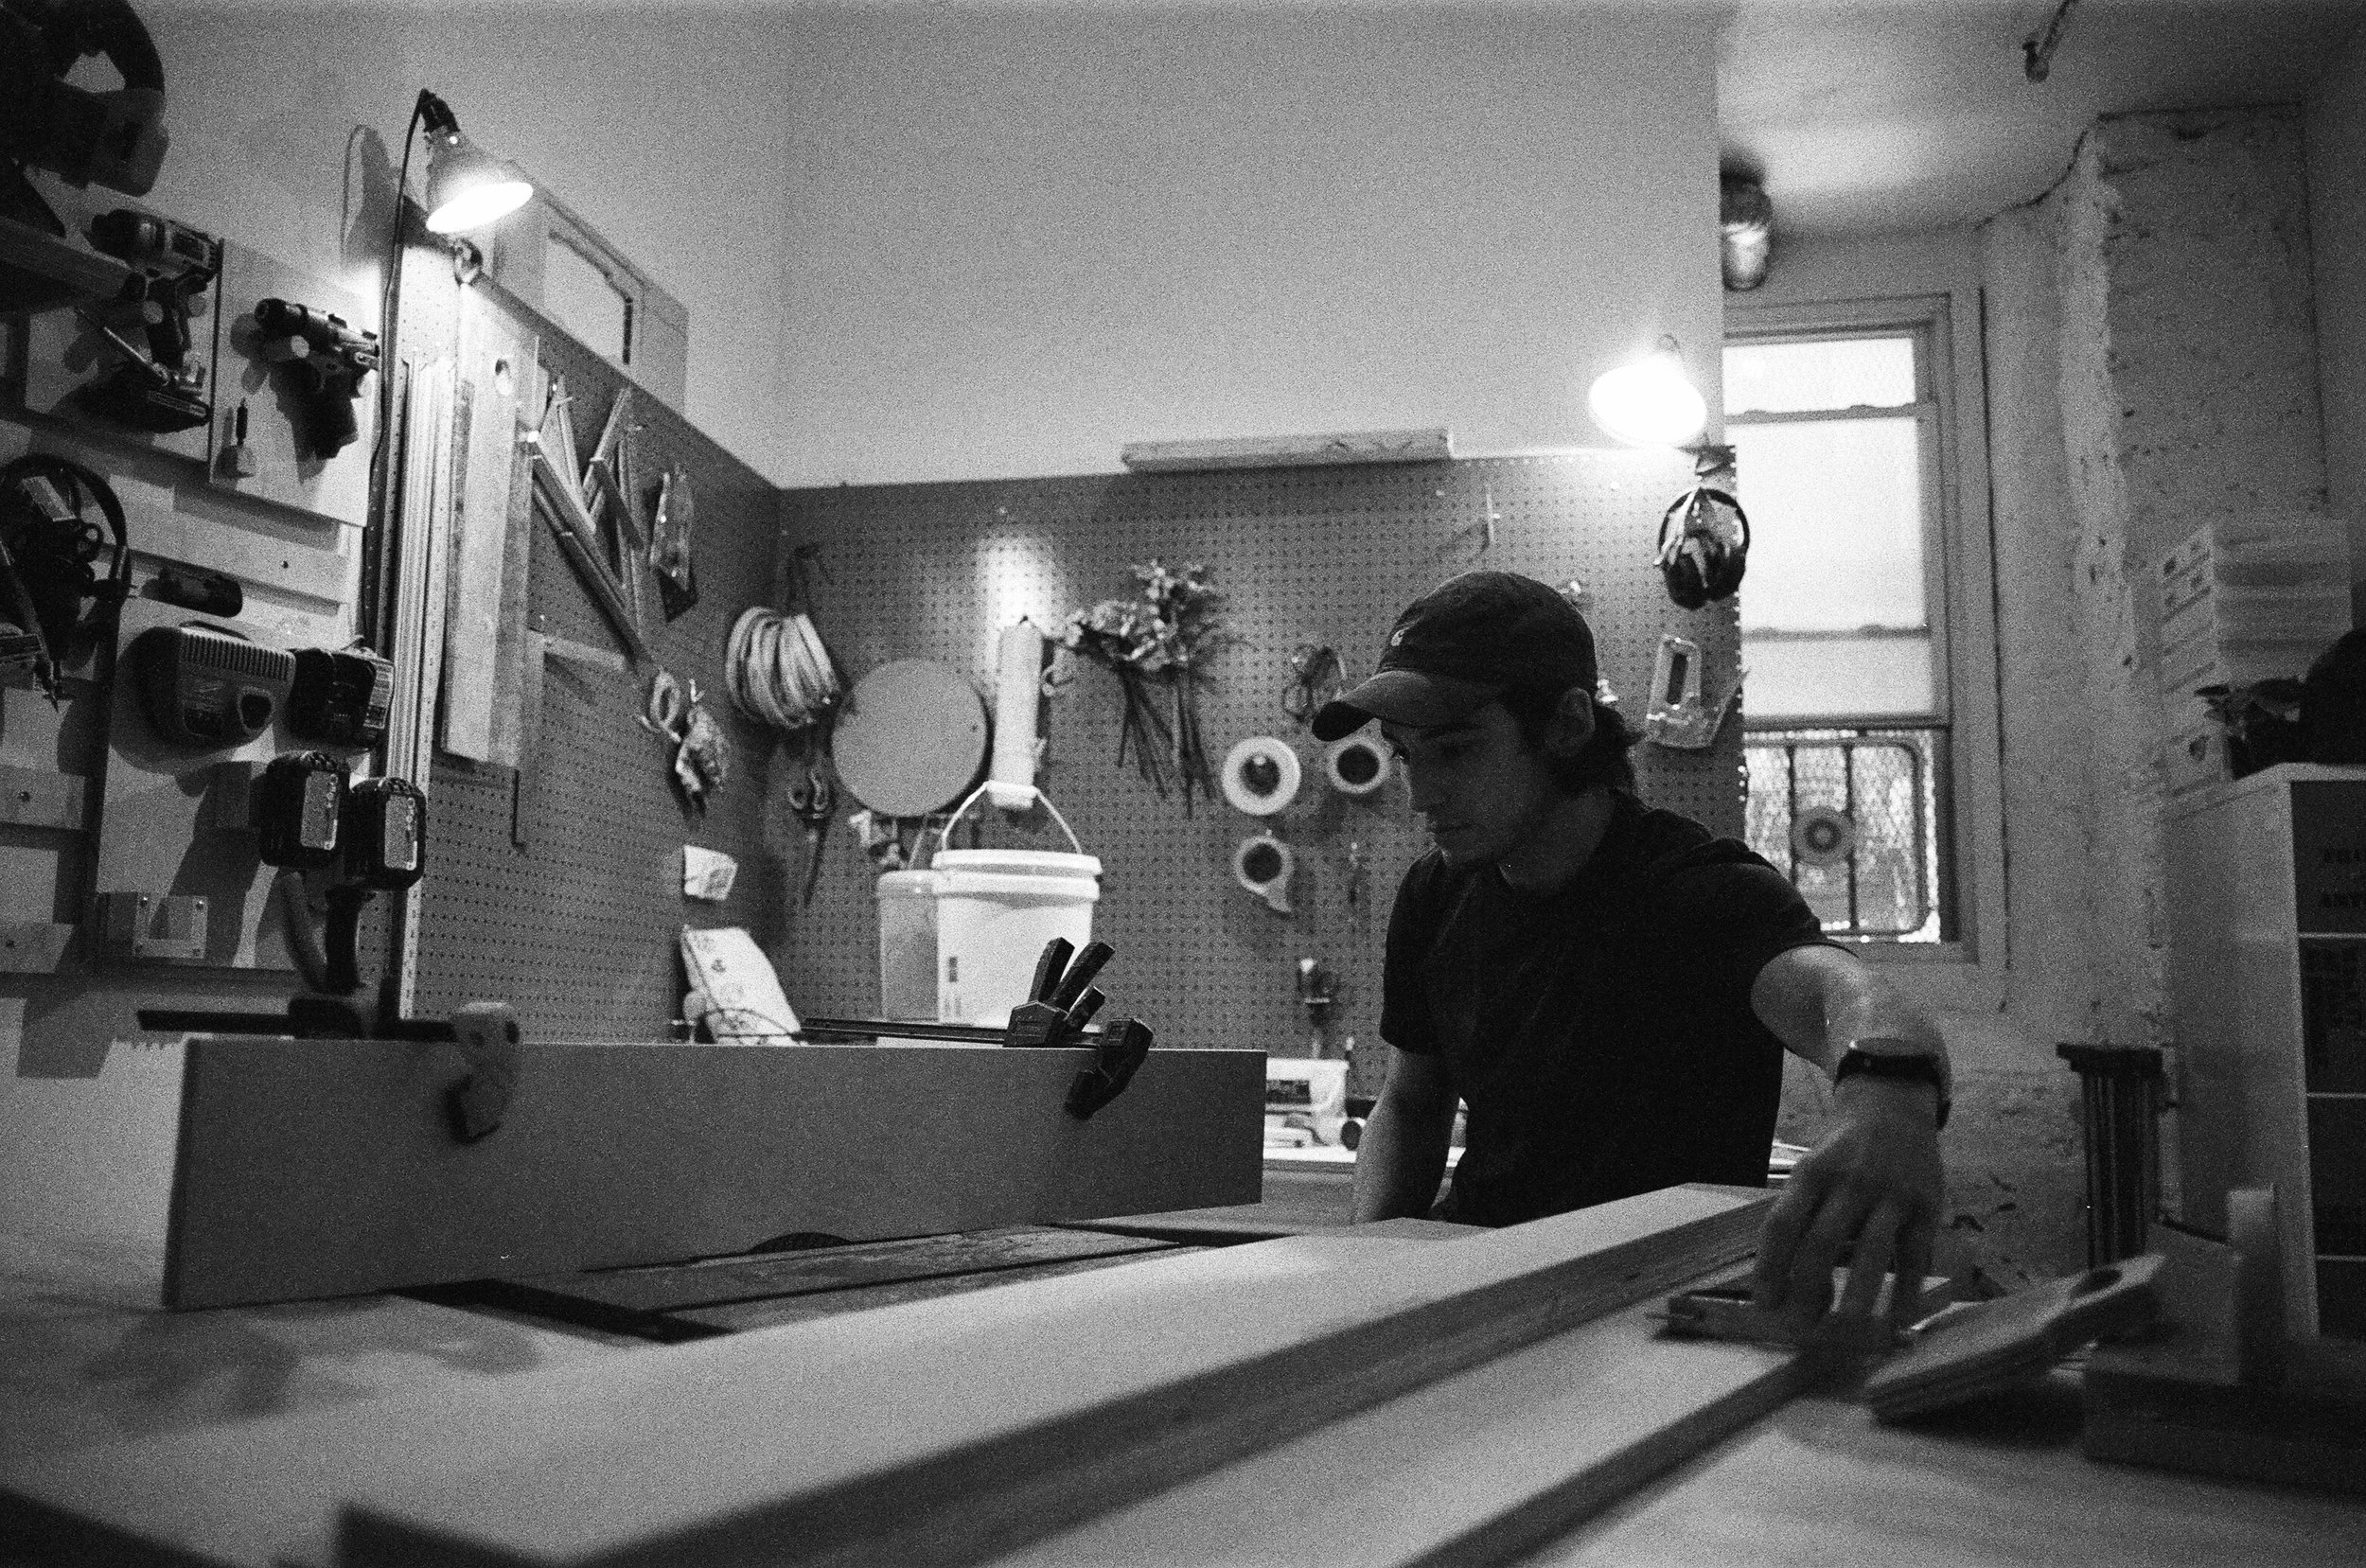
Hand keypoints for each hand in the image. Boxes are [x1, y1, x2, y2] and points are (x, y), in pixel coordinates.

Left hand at [1751, 1076, 1944, 1335]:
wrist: (1894, 1108)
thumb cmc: (1844, 1153)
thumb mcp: (1813, 1169)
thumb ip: (1801, 1213)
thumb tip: (1779, 1277)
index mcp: (1811, 1174)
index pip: (1782, 1225)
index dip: (1769, 1266)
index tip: (1764, 1303)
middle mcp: (1848, 1183)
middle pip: (1821, 1241)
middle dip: (1807, 1288)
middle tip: (1800, 1325)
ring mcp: (1890, 1194)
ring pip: (1870, 1250)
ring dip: (1856, 1293)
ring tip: (1844, 1328)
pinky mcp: (1925, 1205)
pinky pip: (1915, 1254)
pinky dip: (1906, 1288)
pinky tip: (1896, 1317)